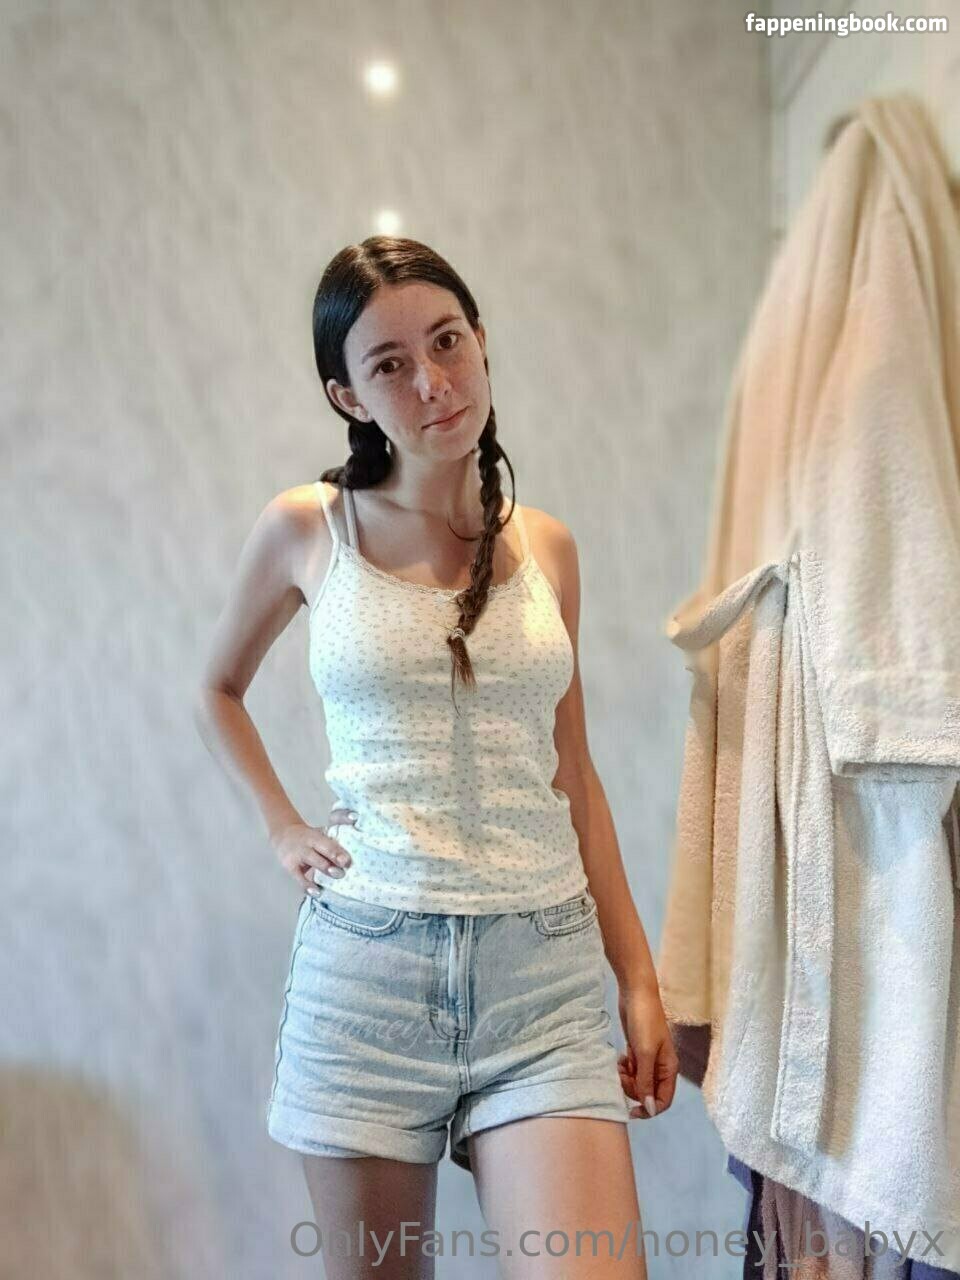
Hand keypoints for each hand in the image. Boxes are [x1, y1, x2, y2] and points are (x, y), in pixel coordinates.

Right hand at [271, 806, 356, 893]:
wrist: (283, 835)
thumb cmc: (309, 836)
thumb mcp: (321, 830)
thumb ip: (338, 823)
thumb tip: (356, 816)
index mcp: (315, 836)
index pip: (327, 843)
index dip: (337, 852)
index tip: (347, 861)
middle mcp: (306, 845)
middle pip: (321, 852)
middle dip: (333, 861)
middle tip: (344, 870)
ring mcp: (297, 856)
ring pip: (313, 863)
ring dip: (325, 871)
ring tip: (336, 878)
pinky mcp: (290, 867)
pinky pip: (299, 879)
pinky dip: (308, 886)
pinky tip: (317, 892)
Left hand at [616, 981, 679, 1120]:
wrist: (635, 993)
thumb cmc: (644, 1021)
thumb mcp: (645, 1053)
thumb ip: (646, 1081)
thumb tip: (649, 1108)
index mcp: (669, 1069)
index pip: (663, 1101)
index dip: (649, 1109)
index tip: (631, 1110)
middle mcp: (660, 1067)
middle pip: (648, 1093)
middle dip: (634, 1089)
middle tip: (623, 1075)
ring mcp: (648, 1059)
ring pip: (637, 1082)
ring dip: (627, 1078)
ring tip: (620, 1064)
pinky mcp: (637, 1051)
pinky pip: (631, 1070)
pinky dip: (624, 1068)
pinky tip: (620, 1057)